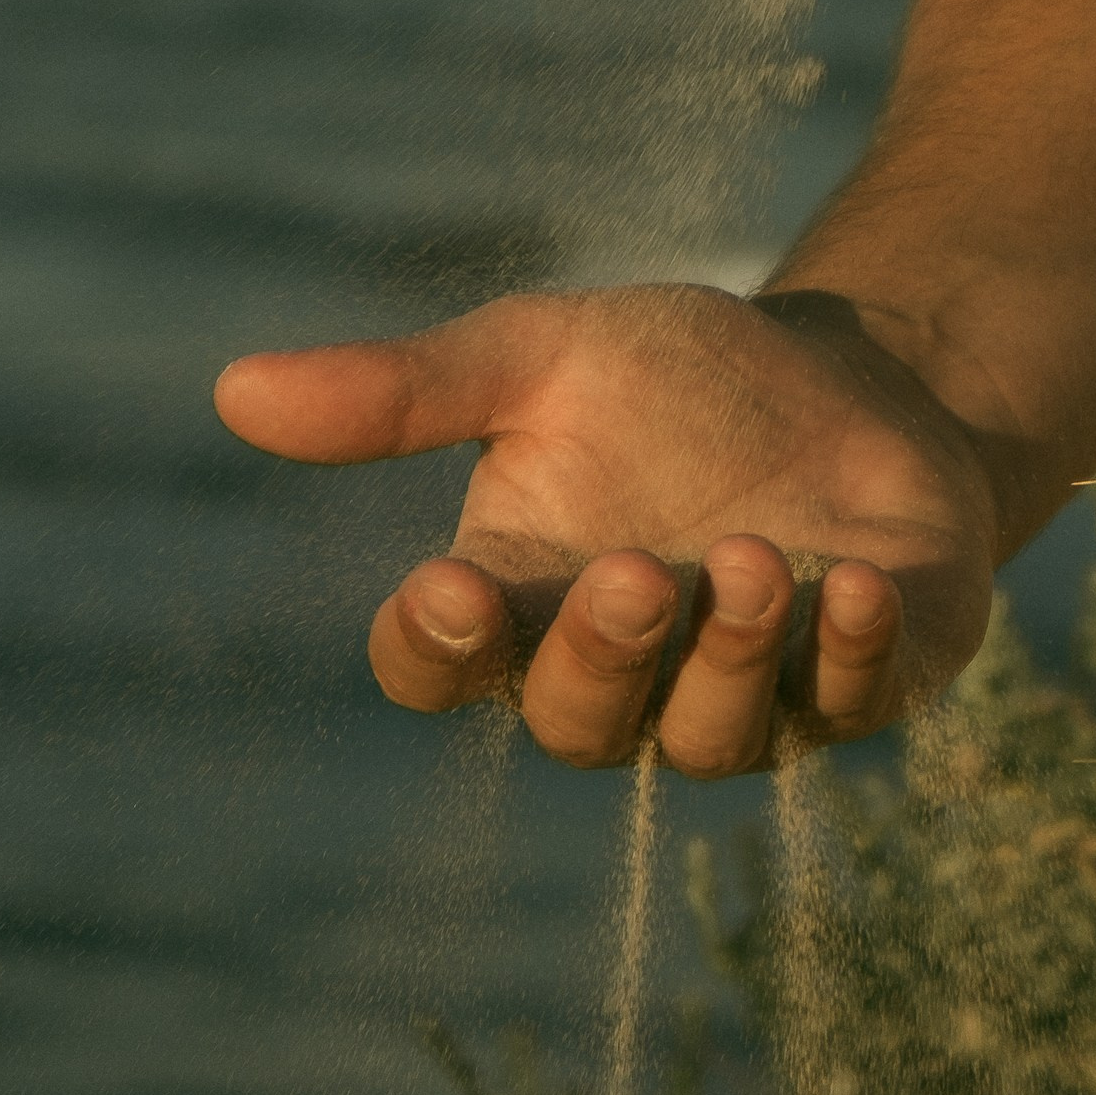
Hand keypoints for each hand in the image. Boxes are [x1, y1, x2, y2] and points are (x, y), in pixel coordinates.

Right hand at [214, 286, 997, 773]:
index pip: (438, 667)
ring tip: (756, 559)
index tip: (450, 587)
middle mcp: (619, 675)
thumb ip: (407, 390)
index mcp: (519, 603)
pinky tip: (861, 587)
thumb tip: (234, 390)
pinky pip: (848, 707)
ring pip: (709, 736)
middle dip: (601, 656)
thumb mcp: (541, 358)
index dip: (435, 647)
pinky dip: (853, 656)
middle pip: (574, 722)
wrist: (860, 377)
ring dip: (729, 657)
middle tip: (635, 573)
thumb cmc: (683, 379)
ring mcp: (742, 698)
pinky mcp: (858, 687)